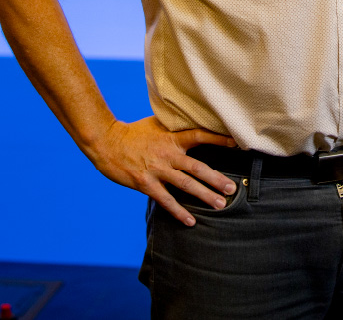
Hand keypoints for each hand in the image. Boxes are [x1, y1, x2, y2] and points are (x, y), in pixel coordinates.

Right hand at [89, 115, 237, 225]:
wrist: (106, 143)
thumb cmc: (133, 133)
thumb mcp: (156, 124)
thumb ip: (174, 127)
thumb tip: (192, 122)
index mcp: (172, 137)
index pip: (200, 135)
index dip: (218, 139)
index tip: (236, 144)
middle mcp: (168, 154)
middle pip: (197, 167)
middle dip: (216, 179)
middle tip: (232, 189)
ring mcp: (157, 170)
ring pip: (186, 185)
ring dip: (204, 195)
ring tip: (220, 205)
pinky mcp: (146, 184)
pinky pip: (166, 200)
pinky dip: (179, 212)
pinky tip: (191, 221)